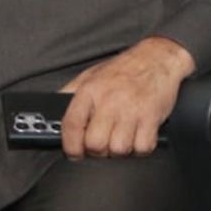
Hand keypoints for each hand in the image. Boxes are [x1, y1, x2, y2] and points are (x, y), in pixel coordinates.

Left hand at [58, 35, 194, 158]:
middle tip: (101, 145)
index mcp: (90, 91)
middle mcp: (109, 101)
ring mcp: (131, 110)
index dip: (70, 146)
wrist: (157, 57)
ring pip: (118, 150)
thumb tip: (53, 113)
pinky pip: (142, 148)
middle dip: (97, 151)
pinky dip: (140, 148)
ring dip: (119, 150)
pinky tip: (137, 136)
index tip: (74, 153)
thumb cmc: (123, 69)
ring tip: (120, 138)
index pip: (71, 125)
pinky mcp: (151, 117)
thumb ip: (70, 94)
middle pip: (95, 144)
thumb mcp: (90, 75)